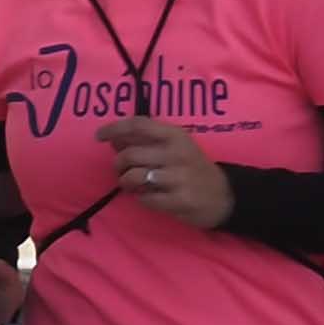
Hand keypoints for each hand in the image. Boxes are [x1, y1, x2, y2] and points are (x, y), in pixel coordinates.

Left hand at [100, 114, 232, 230]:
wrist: (224, 196)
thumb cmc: (191, 168)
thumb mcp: (174, 147)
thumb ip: (145, 141)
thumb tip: (113, 138)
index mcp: (175, 135)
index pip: (138, 124)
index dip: (114, 128)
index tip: (99, 136)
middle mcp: (177, 153)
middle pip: (129, 154)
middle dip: (118, 164)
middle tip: (121, 171)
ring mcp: (180, 177)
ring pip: (133, 177)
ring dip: (126, 183)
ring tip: (133, 185)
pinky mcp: (180, 200)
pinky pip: (145, 199)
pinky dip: (141, 199)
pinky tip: (150, 197)